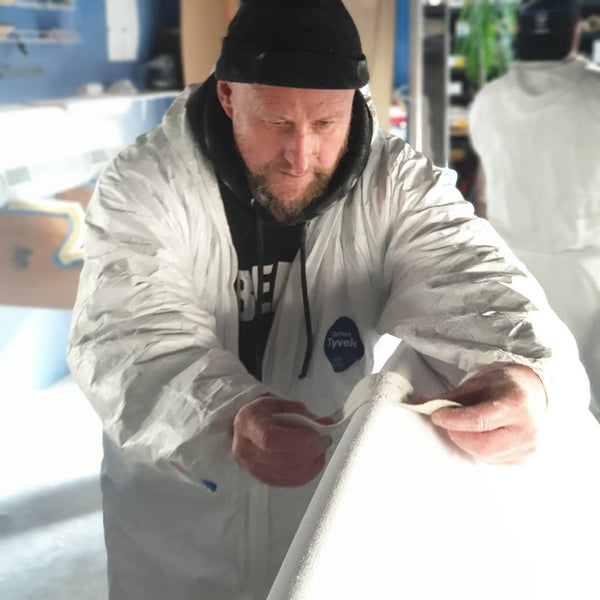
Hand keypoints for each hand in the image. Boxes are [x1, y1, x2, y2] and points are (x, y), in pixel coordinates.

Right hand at [233, 396, 331, 485]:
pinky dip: (308, 472)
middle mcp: (244, 448)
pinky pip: (290, 481)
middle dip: (309, 450)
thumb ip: (303, 415)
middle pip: (281, 458)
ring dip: (311, 461)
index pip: (270, 439)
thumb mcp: (283, 404)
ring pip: (288, 473)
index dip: (297, 440)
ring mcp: (251, 467)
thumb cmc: (265, 412)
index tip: (316, 434)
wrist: (250, 425)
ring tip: (321, 447)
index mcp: (246, 423)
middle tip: (325, 439)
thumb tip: (325, 424)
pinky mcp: (263, 478)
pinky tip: (316, 460)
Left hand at [427, 363, 546, 464]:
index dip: (453, 420)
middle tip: (448, 423)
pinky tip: (480, 435)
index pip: (479, 420)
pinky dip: (479, 449)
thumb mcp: (478, 383)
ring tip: (465, 427)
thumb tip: (422, 403)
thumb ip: (451, 397)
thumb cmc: (502, 386)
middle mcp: (527, 429)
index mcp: (516, 404)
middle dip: (458, 435)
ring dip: (467, 442)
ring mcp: (528, 447)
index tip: (436, 415)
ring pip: (486, 455)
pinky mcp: (524, 458)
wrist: (532, 392)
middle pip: (483, 444)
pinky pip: (493, 460)